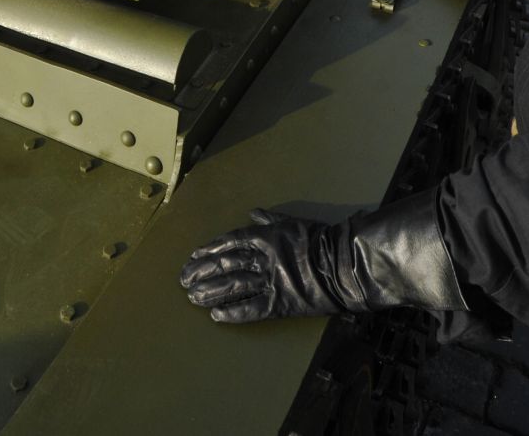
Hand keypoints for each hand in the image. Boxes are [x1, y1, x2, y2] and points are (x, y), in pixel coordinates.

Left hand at [179, 209, 341, 323]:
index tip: (194, 257)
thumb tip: (253, 212)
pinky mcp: (279, 304)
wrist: (343, 265)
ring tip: (194, 298)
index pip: (228, 242)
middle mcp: (262, 258)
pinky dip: (233, 313)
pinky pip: (251, 310)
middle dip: (202, 272)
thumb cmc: (319, 239)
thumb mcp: (293, 222)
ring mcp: (269, 281)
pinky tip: (216, 316)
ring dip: (210, 293)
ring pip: (232, 287)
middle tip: (185, 280)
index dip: (209, 251)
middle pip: (224, 264)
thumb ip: (269, 219)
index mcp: (264, 236)